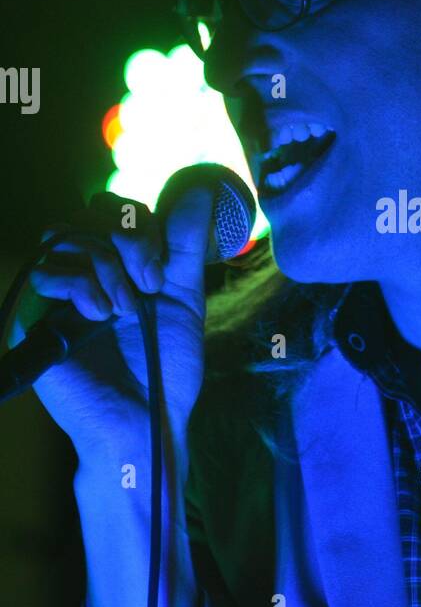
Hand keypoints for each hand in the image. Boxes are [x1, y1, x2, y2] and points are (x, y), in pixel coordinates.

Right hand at [10, 182, 216, 457]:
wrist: (146, 417)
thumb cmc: (165, 367)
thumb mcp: (184, 297)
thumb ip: (185, 243)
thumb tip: (200, 189)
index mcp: (119, 266)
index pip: (117, 209)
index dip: (141, 229)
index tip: (158, 276)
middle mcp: (86, 273)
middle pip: (91, 213)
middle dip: (128, 243)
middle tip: (146, 287)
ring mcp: (59, 293)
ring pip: (69, 235)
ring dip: (107, 269)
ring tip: (121, 311)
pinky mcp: (34, 316)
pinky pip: (48, 269)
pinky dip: (81, 286)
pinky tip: (97, 316)